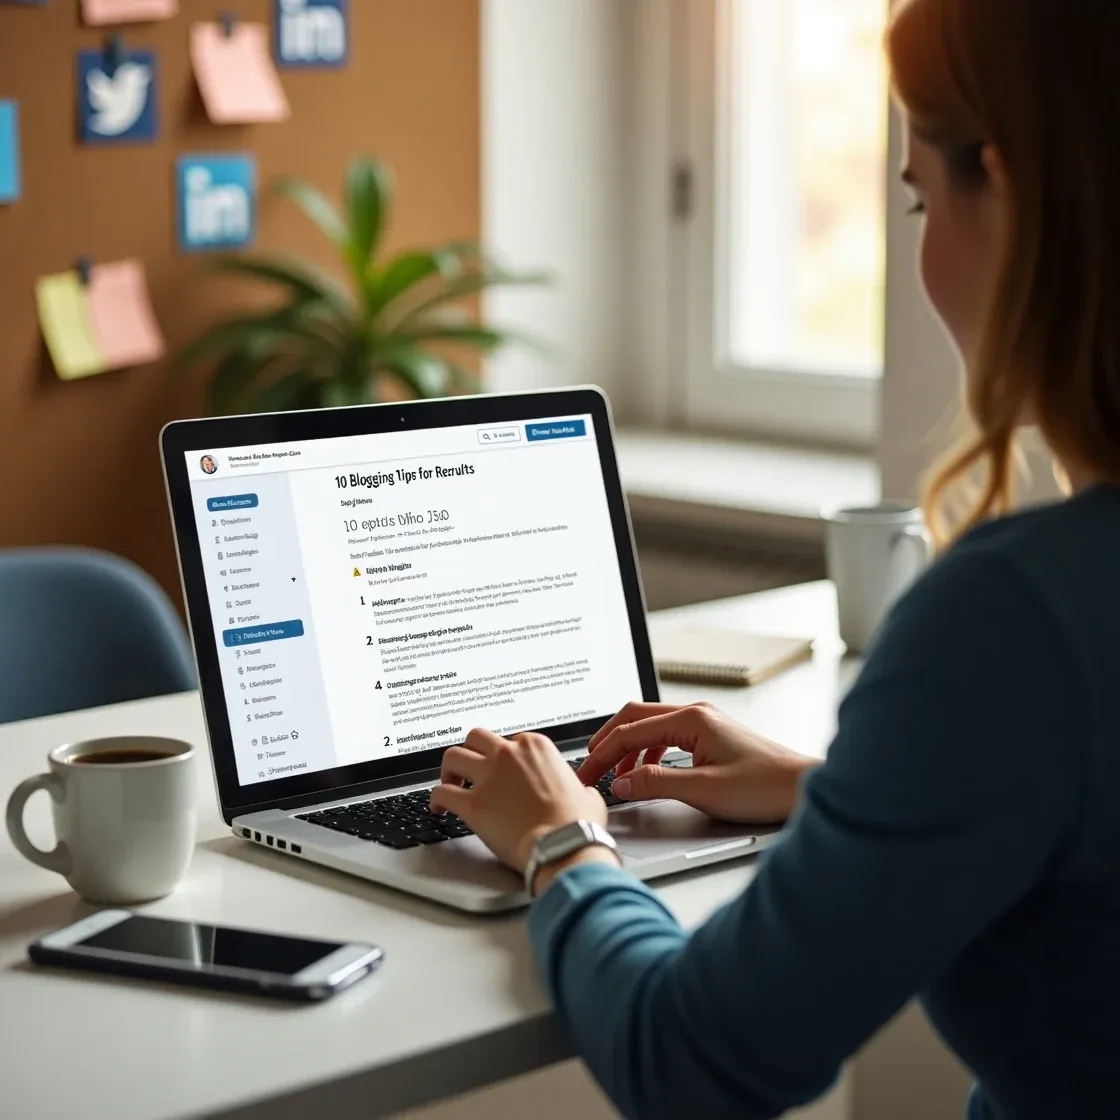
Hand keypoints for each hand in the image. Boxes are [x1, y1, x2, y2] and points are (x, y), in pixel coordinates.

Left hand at [430, 729, 609, 872]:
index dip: (503, 757)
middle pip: (476, 738)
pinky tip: (438, 808)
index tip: (501, 771)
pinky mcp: (472, 804)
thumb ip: (579, 787)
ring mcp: (488, 777)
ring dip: (449, 771)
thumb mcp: (588, 794)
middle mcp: (509, 755)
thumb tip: (583, 794)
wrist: (564, 845)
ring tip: (450, 784)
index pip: (509, 741)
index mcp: (536, 748)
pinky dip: (436, 799)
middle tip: (469, 769)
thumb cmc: (577, 824)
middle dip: (470, 752)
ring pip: (453, 756)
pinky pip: (441, 792)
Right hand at [578, 702, 817, 823]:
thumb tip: (620, 782)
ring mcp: (703, 723)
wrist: (803, 788)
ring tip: (613, 775)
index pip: (629, 730)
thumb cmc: (764, 786)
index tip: (585, 773)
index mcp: (690, 718)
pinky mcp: (709, 737)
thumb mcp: (703, 789)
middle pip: (634, 718)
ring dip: (626, 748)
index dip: (601, 753)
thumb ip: (656, 783)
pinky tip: (645, 773)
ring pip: (649, 726)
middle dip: (606, 743)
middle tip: (588, 768)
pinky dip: (646, 753)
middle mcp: (695, 713)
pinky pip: (665, 737)